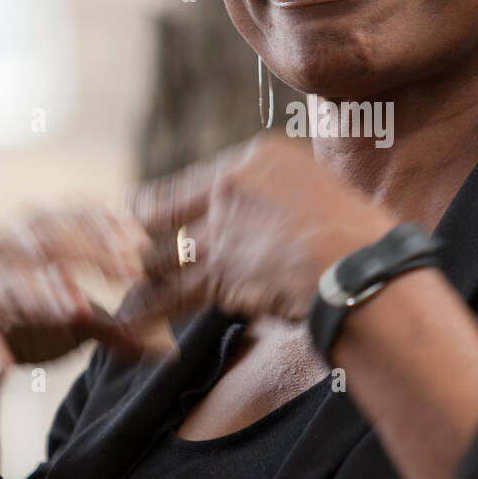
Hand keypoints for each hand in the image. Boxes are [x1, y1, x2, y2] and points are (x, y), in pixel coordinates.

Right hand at [0, 204, 155, 409]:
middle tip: (128, 274)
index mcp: (36, 233)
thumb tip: (170, 348)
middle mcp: (4, 246)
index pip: (74, 215)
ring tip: (77, 310)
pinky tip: (4, 366)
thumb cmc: (28, 317)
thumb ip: (120, 326)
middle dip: (89, 252)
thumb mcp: (78, 320)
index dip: (109, 226)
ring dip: (43, 292)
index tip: (143, 247)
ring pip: (8, 280)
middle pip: (45, 237)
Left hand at [121, 133, 398, 324]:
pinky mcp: (219, 275)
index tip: (151, 211)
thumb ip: (293, 199)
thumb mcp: (327, 193)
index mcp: (260, 157)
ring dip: (139, 273)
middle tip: (114, 245)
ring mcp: (221, 230)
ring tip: (112, 285)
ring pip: (165, 253)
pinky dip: (147, 311)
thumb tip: (288, 217)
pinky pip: (172, 295)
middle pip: (169, 209)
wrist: (362, 265)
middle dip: (140, 231)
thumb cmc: (365, 234)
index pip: (199, 180)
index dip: (172, 202)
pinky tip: (125, 321)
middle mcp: (232, 186)